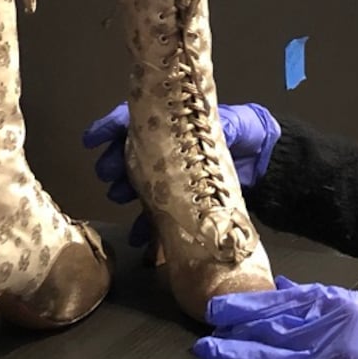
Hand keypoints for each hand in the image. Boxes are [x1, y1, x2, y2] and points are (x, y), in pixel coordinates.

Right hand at [82, 101, 282, 245]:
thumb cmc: (246, 132)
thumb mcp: (231, 122)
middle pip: (132, 154)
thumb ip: (211, 126)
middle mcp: (169, 148)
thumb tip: (193, 132)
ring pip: (140, 183)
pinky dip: (146, 226)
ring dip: (125, 191)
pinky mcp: (184, 198)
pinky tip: (138, 238)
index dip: (111, 128)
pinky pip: (159, 212)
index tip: (91, 140)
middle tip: (106, 173)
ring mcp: (174, 174)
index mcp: (175, 124)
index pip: (135, 120)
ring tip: (118, 198)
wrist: (266, 158)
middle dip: (115, 162)